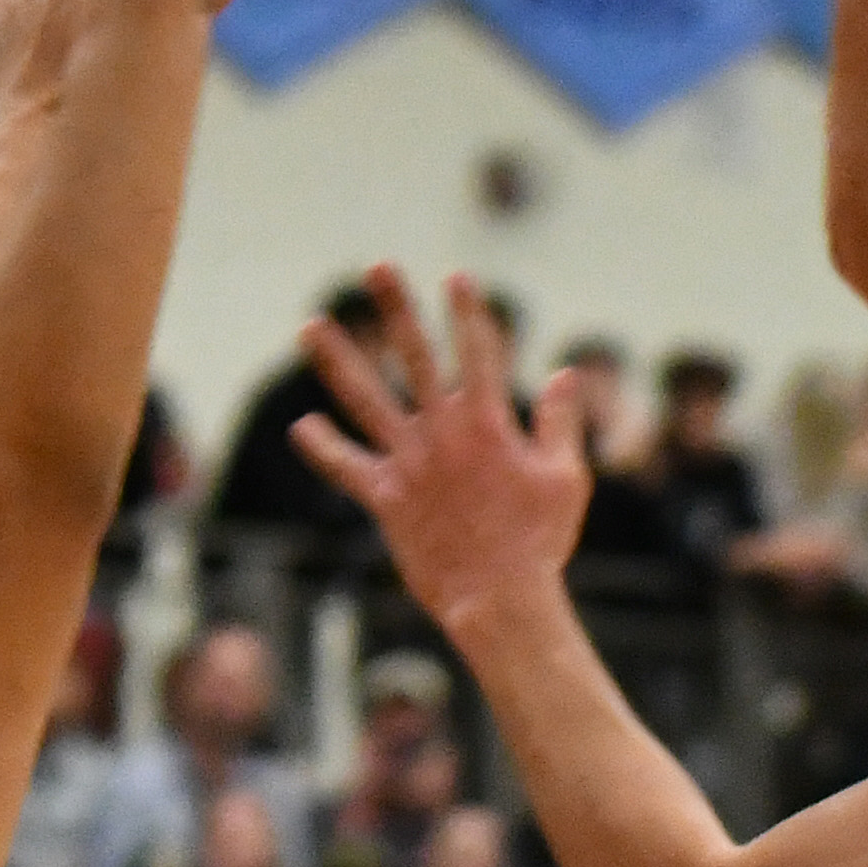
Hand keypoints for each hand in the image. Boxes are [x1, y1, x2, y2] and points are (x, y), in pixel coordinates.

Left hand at [293, 265, 591, 639]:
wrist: (500, 599)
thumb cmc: (540, 541)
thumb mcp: (564, 477)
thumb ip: (559, 421)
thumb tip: (564, 372)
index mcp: (488, 423)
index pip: (478, 351)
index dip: (467, 312)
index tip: (455, 277)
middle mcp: (442, 433)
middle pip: (414, 356)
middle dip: (396, 308)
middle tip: (376, 267)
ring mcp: (409, 463)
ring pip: (365, 399)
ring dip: (337, 359)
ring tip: (309, 324)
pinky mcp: (386, 498)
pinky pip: (347, 468)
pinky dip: (324, 448)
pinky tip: (303, 424)